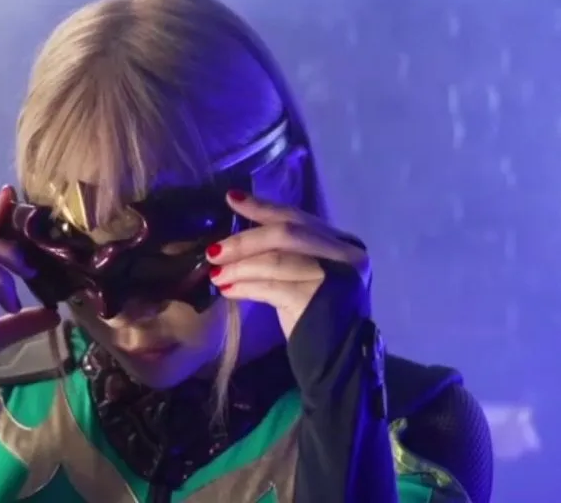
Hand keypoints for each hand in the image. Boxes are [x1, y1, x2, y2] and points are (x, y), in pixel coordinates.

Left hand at [205, 190, 370, 337]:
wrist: (340, 362)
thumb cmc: (317, 318)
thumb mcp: (305, 278)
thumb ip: (286, 255)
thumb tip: (237, 240)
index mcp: (344, 245)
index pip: (297, 218)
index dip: (262, 207)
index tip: (231, 198)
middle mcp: (346, 256)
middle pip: (285, 233)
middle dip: (244, 240)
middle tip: (214, 251)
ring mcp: (336, 276)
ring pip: (276, 259)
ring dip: (240, 266)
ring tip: (216, 275)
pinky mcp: (319, 299)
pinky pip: (272, 286)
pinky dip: (246, 286)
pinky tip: (228, 290)